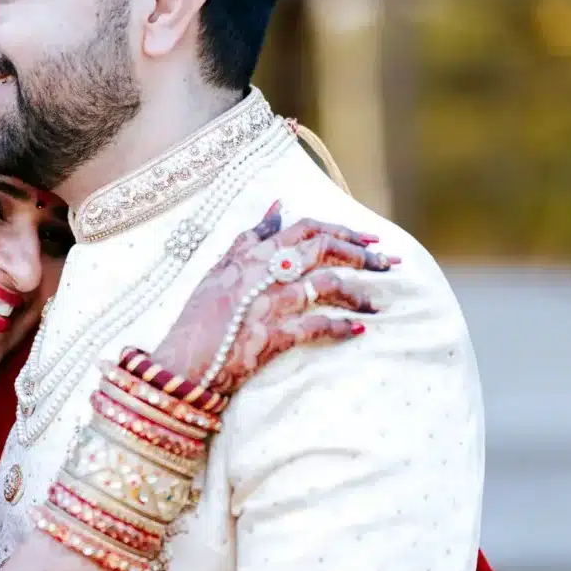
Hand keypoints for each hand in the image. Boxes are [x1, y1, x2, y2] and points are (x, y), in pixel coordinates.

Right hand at [152, 203, 394, 397]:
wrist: (182, 364)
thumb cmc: (199, 319)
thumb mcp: (219, 270)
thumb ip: (250, 238)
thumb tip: (278, 206)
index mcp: (251, 256)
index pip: (304, 229)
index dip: (341, 230)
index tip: (369, 239)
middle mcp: (262, 274)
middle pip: (322, 250)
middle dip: (361, 255)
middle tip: (388, 265)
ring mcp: (268, 305)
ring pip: (325, 285)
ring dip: (357, 293)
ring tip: (375, 304)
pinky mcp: (271, 336)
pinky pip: (316, 326)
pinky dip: (341, 327)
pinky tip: (359, 330)